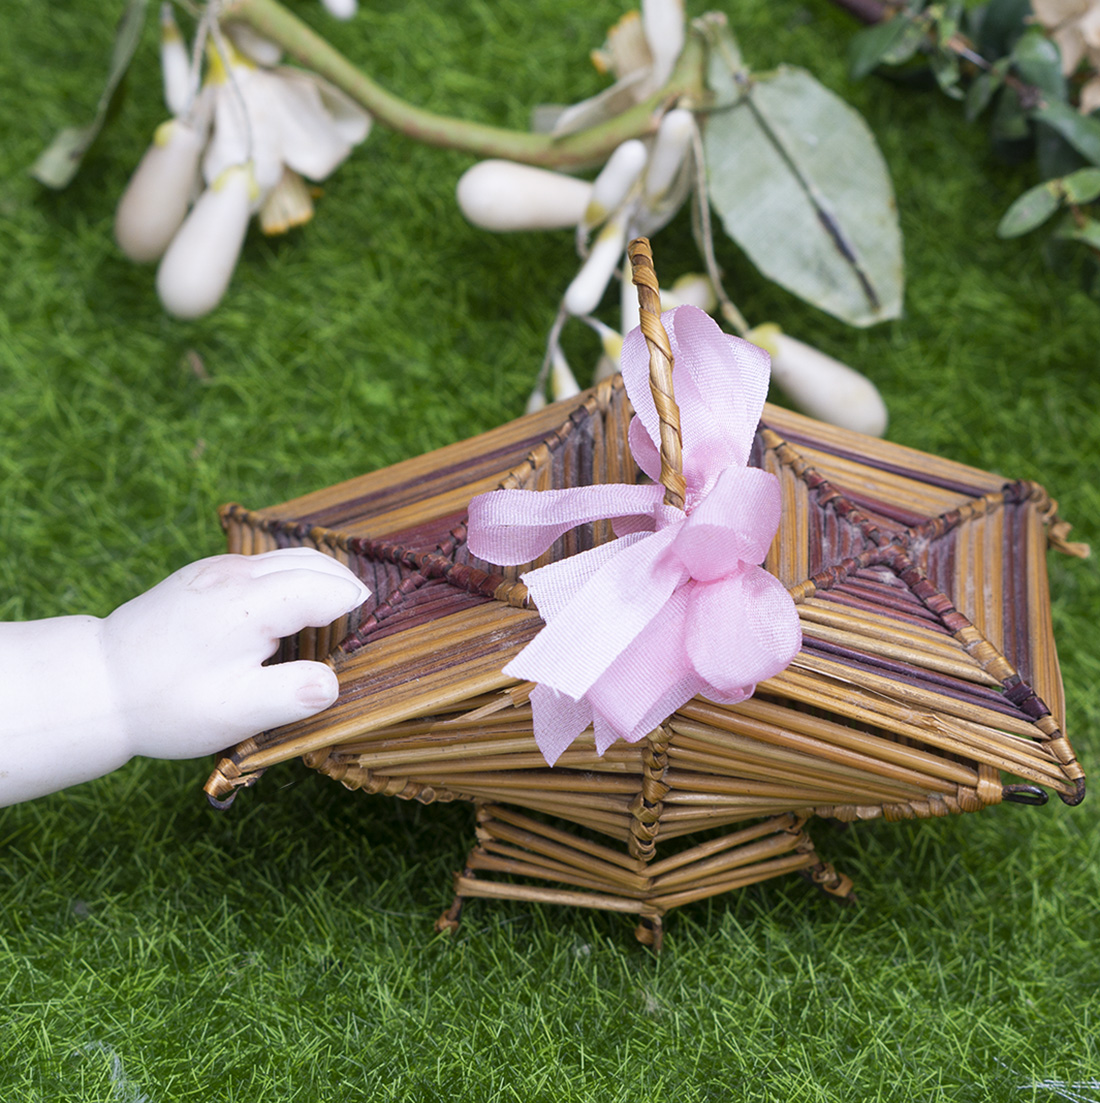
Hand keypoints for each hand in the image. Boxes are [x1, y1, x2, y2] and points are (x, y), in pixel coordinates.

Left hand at [101, 548, 369, 759]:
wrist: (96, 684)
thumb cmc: (167, 703)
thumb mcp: (235, 712)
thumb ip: (293, 695)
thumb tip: (334, 680)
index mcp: (250, 603)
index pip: (328, 588)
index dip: (355, 610)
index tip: (365, 637)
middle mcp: (236, 573)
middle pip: (316, 561)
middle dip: (346, 587)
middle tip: (362, 622)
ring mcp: (218, 568)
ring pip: (291, 556)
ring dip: (321, 579)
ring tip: (335, 613)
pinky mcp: (205, 574)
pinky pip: (267, 563)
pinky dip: (293, 578)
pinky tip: (291, 611)